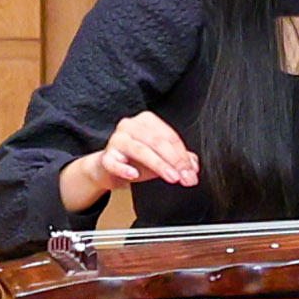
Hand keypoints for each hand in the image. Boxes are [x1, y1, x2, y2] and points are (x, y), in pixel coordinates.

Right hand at [79, 109, 203, 207]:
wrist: (108, 169)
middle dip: (175, 161)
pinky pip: (114, 162)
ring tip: (172, 177)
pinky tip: (134, 175)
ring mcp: (116, 140)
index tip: (192, 172)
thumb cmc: (135, 160)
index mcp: (146, 121)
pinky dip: (124, 169)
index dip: (183, 155)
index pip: (169, 137)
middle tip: (185, 177)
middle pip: (157, 142)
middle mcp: (130, 126)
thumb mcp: (160, 158)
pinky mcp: (105, 157)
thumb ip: (178, 159)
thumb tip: (193, 166)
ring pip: (141, 150)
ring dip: (159, 165)